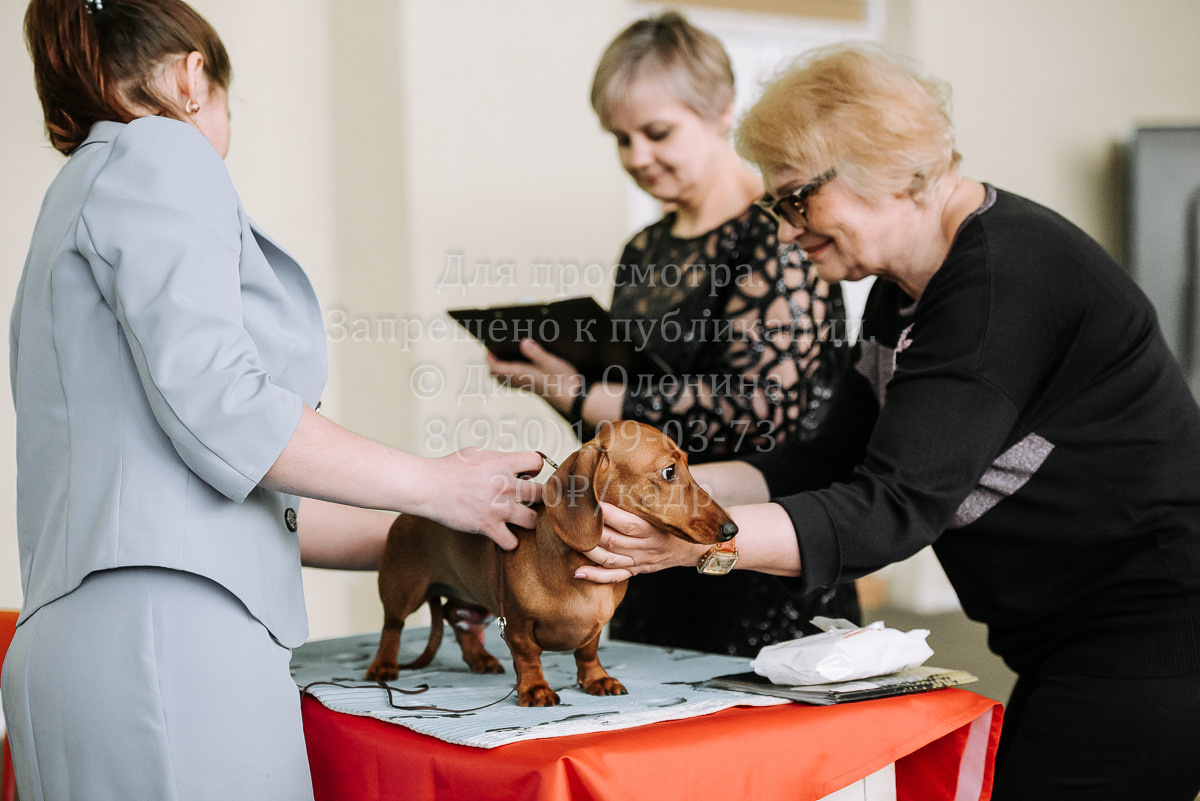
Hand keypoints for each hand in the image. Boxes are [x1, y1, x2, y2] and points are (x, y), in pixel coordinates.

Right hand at [422, 448, 543, 549]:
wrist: (428, 486)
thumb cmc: (449, 468)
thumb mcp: (478, 454)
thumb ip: (500, 460)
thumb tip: (515, 464)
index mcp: (503, 463)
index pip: (538, 462)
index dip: (535, 469)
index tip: (526, 474)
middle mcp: (505, 485)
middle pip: (541, 494)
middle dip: (537, 497)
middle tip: (526, 500)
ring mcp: (498, 507)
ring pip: (534, 520)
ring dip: (528, 520)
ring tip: (519, 518)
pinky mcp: (488, 526)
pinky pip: (511, 542)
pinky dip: (509, 541)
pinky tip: (503, 535)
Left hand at [487, 339, 582, 414]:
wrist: (575, 399)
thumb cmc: (563, 380)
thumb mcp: (550, 361)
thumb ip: (535, 352)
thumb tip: (523, 342)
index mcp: (520, 375)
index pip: (496, 369)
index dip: (490, 359)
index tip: (489, 349)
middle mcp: (521, 382)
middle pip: (498, 377)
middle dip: (494, 365)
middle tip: (496, 352)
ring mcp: (528, 386)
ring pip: (506, 381)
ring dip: (502, 370)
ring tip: (506, 358)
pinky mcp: (535, 388)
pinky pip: (516, 382)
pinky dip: (512, 374)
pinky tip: (522, 366)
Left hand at [573, 502, 704, 583]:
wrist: (692, 549)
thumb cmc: (676, 523)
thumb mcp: (668, 507)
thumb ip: (649, 493)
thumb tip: (628, 468)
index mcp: (653, 529)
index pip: (628, 523)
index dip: (608, 515)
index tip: (591, 502)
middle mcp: (645, 547)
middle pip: (614, 541)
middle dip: (591, 532)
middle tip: (572, 520)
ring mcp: (639, 560)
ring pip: (610, 559)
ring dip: (588, 551)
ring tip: (571, 541)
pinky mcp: (635, 571)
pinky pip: (614, 576)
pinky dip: (596, 576)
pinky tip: (578, 572)